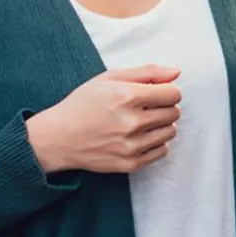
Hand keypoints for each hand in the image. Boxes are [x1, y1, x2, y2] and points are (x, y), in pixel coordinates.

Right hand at [25, 65, 181, 173]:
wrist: (59, 137)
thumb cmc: (83, 104)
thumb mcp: (110, 78)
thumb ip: (147, 73)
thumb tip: (176, 72)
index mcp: (128, 96)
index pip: (173, 94)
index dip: (166, 91)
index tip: (155, 93)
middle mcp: (132, 122)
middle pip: (174, 113)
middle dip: (164, 107)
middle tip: (145, 107)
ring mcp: (132, 146)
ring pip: (170, 132)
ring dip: (161, 125)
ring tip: (140, 122)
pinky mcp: (131, 163)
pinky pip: (162, 151)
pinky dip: (155, 143)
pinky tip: (138, 136)